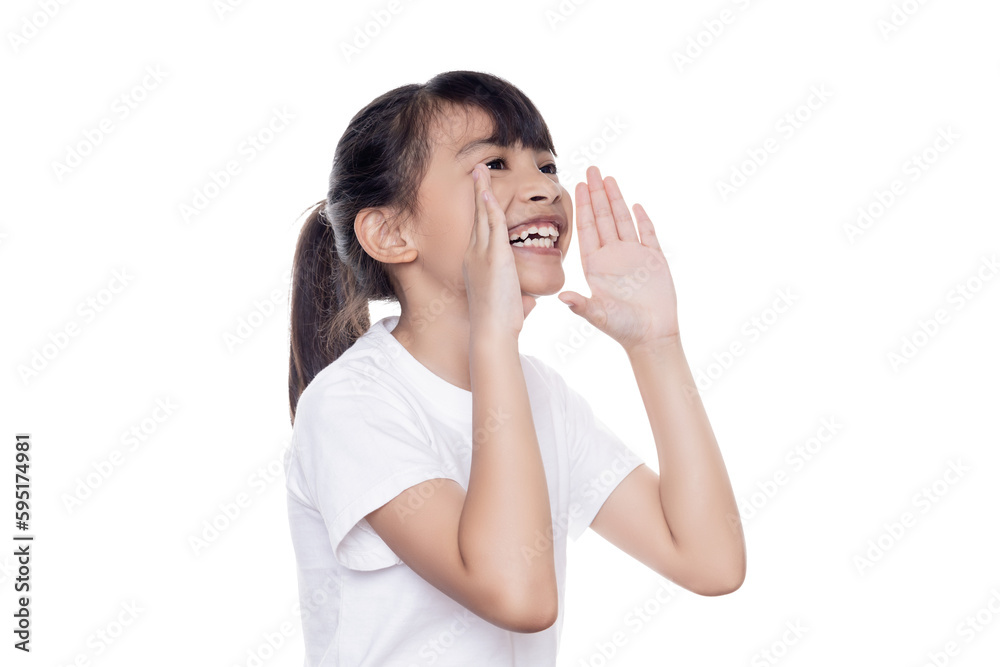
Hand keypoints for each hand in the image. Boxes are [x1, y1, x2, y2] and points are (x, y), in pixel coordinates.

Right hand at [463, 164, 536, 340]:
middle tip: (478, 171)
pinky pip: (491, 224)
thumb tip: (528, 303)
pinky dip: (490, 205)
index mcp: (477, 264)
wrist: (492, 331)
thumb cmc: (500, 322)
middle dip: (478, 193)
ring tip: (481, 170)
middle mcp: (474, 255)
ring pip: (482, 215)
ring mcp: (481, 254)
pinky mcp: (493, 256)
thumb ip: (518, 297)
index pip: (481, 230)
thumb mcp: (510, 303)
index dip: (482, 210)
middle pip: (477, 217)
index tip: (484, 195)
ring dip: (482, 191)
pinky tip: (489, 191)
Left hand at [558, 166, 678, 351]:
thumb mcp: (599, 316)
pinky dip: (641, 219)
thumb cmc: (623, 329)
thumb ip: (582, 305)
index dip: (582, 207)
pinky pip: (647, 234)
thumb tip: (562, 297)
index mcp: (595, 266)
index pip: (586, 229)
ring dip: (615, 199)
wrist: (652, 336)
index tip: (577, 186)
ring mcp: (633, 256)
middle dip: (597, 193)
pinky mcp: (654, 260)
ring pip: (622, 221)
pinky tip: (635, 205)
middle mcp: (612, 257)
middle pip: (602, 218)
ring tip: (608, 178)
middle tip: (591, 169)